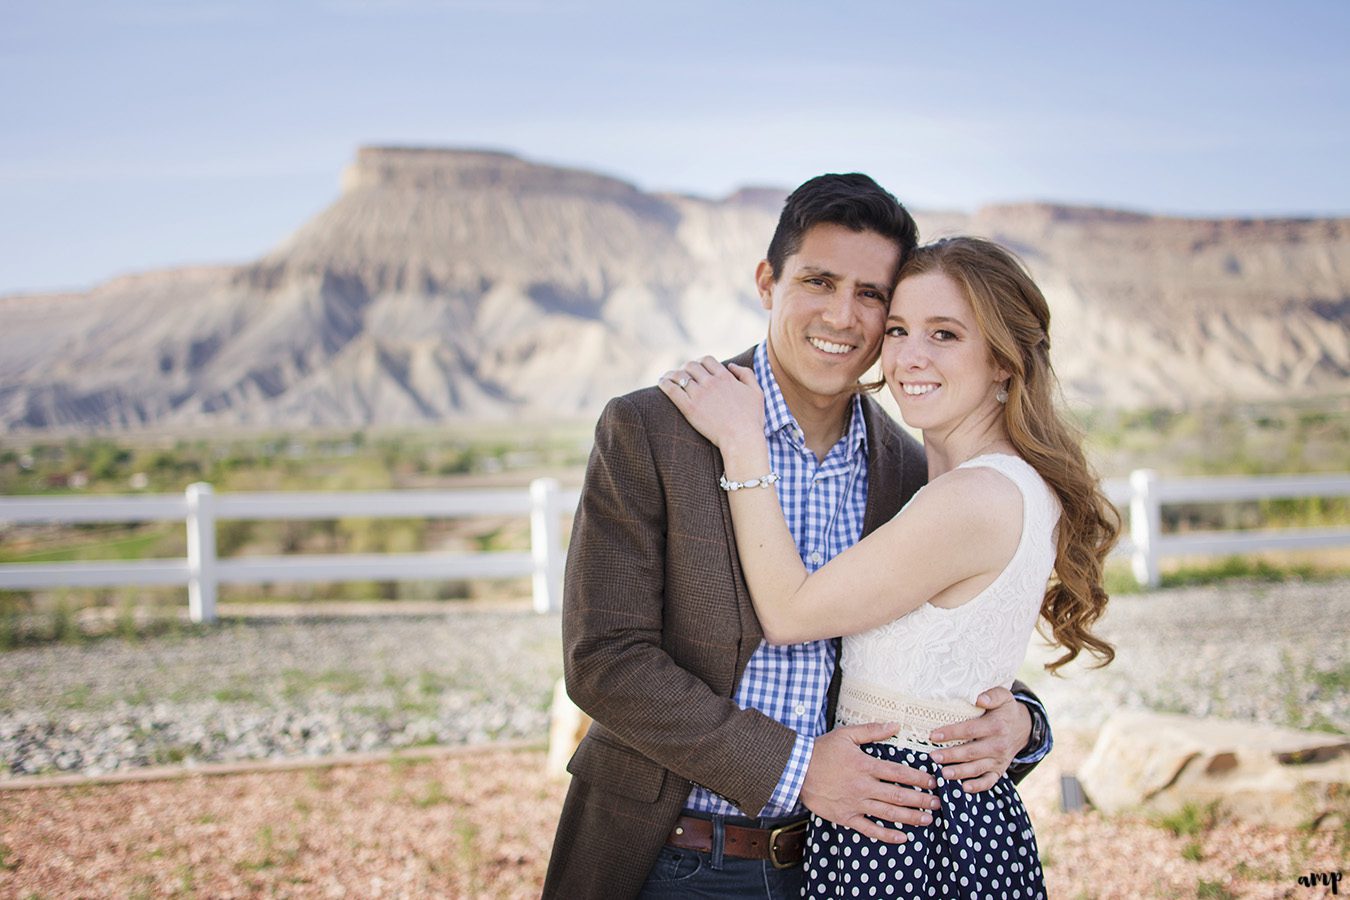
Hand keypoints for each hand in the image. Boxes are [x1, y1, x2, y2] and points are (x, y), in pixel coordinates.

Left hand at [657, 357, 764, 451]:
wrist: (742, 438)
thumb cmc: (752, 419)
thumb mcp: (757, 392)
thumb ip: (746, 374)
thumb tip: (731, 365)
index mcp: (725, 377)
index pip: (707, 360)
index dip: (700, 362)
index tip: (697, 368)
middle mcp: (711, 382)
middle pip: (692, 366)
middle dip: (686, 367)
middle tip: (683, 374)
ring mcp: (699, 394)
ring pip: (680, 375)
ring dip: (673, 374)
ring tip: (668, 377)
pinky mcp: (689, 408)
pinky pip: (672, 390)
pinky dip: (665, 383)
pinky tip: (662, 383)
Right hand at [799, 722, 938, 844]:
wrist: (795, 769)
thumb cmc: (821, 750)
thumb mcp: (846, 735)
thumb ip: (872, 730)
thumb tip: (895, 725)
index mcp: (866, 765)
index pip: (899, 773)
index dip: (918, 778)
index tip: (932, 781)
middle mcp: (863, 786)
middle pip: (898, 796)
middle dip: (921, 800)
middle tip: (937, 803)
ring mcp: (855, 803)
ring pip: (888, 814)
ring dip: (910, 818)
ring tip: (927, 819)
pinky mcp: (846, 817)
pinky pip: (869, 829)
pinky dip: (886, 835)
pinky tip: (901, 838)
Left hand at [926, 687, 1030, 792]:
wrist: (1022, 728)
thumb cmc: (1004, 710)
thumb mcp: (1003, 696)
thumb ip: (992, 695)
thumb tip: (978, 699)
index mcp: (996, 726)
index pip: (970, 730)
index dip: (951, 733)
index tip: (933, 735)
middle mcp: (998, 745)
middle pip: (971, 752)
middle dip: (951, 756)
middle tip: (933, 757)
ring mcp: (999, 760)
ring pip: (977, 769)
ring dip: (960, 773)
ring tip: (943, 774)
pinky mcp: (999, 770)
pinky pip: (989, 781)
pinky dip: (977, 786)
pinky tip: (964, 788)